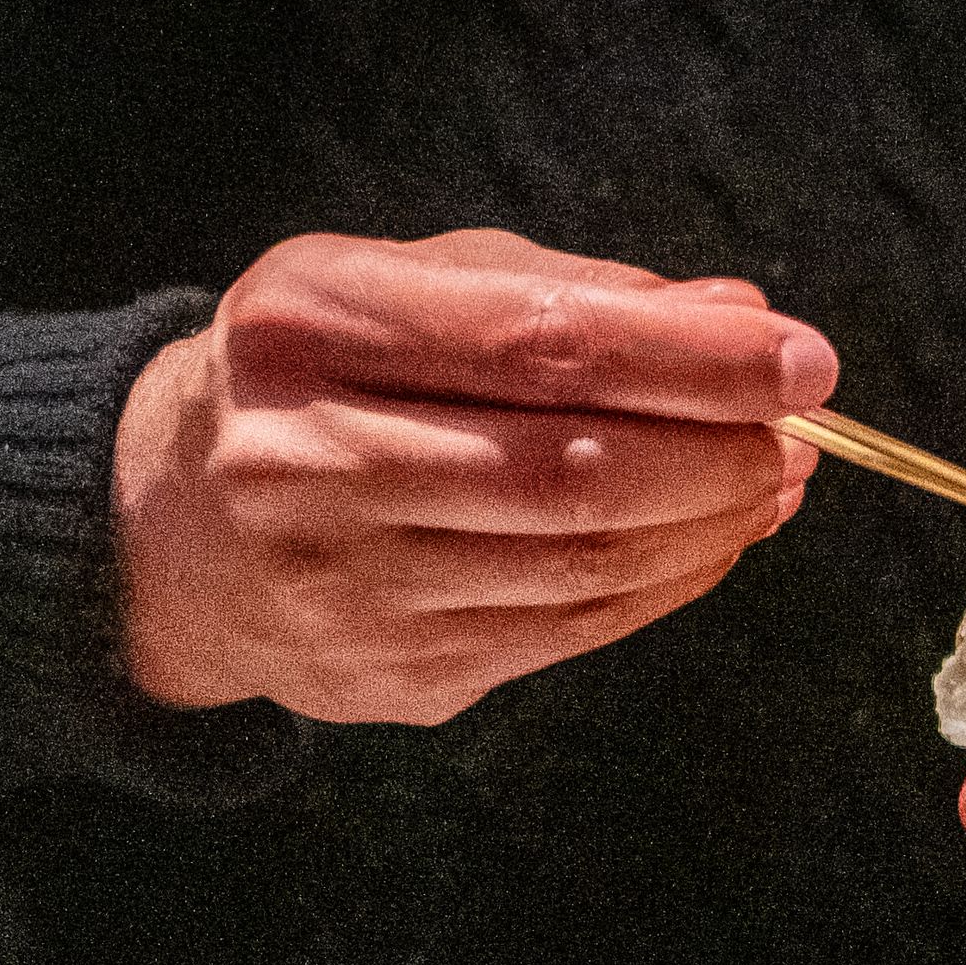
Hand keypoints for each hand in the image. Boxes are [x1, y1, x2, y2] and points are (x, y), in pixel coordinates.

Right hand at [117, 228, 828, 725]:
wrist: (165, 530)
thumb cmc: (315, 379)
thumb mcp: (402, 287)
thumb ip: (566, 291)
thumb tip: (740, 315)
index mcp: (305, 328)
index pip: (536, 342)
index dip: (690, 357)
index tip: (799, 357)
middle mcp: (305, 461)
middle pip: (571, 470)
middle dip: (717, 450)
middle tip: (798, 429)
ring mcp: (342, 587)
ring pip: (581, 565)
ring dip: (708, 525)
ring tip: (769, 479)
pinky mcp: (387, 677)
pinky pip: (569, 632)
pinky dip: (663, 585)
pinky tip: (707, 541)